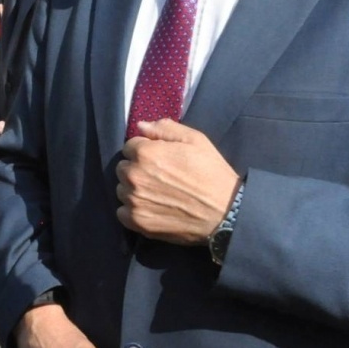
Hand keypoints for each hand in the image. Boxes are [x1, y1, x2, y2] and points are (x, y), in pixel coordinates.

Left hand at [115, 119, 238, 244]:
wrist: (226, 212)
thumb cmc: (212, 173)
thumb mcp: (195, 140)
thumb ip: (165, 128)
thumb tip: (140, 126)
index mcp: (145, 153)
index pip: (129, 147)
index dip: (144, 151)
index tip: (159, 160)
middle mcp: (134, 176)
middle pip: (123, 168)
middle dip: (137, 169)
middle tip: (158, 177)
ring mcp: (134, 200)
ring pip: (122, 190)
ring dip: (134, 190)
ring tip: (157, 194)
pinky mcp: (137, 221)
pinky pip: (122, 213)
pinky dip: (132, 211)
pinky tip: (151, 209)